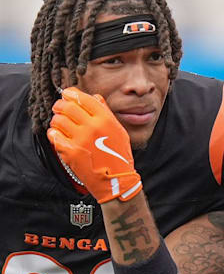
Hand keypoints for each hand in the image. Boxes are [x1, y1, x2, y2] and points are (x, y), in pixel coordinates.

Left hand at [47, 87, 141, 202]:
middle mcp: (92, 127)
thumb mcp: (119, 131)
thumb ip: (106, 113)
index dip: (71, 93)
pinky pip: (53, 135)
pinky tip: (59, 135)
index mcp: (105, 120)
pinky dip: (54, 133)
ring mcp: (80, 139)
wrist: (115, 180)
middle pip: (67, 106)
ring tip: (60, 124)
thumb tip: (95, 97)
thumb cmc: (118, 155)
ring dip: (56, 120)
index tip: (67, 94)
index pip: (83, 98)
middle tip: (59, 108)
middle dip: (60, 105)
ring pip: (58, 120)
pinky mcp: (70, 151)